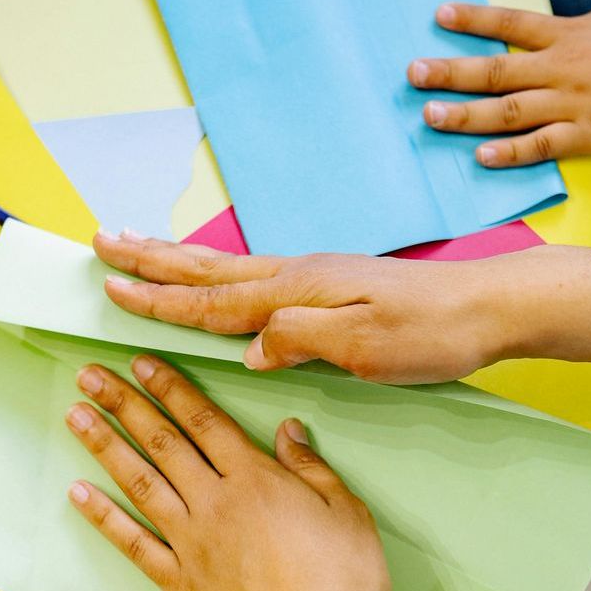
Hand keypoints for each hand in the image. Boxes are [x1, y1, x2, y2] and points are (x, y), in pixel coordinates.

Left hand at [64, 355, 391, 590]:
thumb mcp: (348, 513)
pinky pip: (133, 544)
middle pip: (163, 442)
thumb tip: (289, 430)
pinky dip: (103, 518)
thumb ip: (312, 469)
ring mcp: (192, 545)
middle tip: (90, 375)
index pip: (204, 420)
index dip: (171, 387)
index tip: (142, 364)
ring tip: (76, 415)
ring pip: (140, 483)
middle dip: (124, 403)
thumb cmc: (345, 586)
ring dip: (104, 446)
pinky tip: (79, 494)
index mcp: (257, 481)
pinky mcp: (180, 586)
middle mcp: (215, 505)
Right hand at [96, 229, 590, 381]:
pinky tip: (215, 281)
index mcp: (296, 291)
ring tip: (138, 249)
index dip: (159, 299)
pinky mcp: (330, 288)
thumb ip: (299, 339)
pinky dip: (218, 277)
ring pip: (227, 270)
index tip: (111, 289)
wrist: (488, 308)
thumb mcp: (364, 345)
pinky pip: (254, 279)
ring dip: (177, 262)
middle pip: (208, 271)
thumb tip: (245, 347)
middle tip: (101, 243)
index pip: (211, 299)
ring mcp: (313, 279)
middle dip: (152, 262)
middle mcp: (297, 277)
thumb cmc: (431, 332)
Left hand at [411, 0, 590, 166]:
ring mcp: (573, 103)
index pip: (512, 22)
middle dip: (451, 72)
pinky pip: (541, 146)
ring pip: (509, 110)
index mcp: (570, 33)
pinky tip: (479, 157)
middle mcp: (563, 68)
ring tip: (430, 116)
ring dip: (467, 114)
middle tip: (413, 73)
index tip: (439, 15)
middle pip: (496, 70)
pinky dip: (510, 153)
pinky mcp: (588, 135)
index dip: (474, 18)